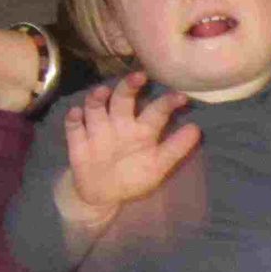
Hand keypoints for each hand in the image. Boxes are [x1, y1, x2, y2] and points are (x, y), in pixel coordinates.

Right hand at [63, 75, 199, 225]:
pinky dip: (74, 119)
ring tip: (102, 93)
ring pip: (96, 107)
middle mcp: (120, 123)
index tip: (181, 97)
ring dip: (97, 98)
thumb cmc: (134, 176)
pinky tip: (76, 114)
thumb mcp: (158, 166)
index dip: (167, 103)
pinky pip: (73, 126)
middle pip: (123, 99)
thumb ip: (175, 149)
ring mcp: (97, 130)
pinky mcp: (78, 140)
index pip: (156, 111)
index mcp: (142, 129)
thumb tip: (197, 130)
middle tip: (139, 76)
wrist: (103, 194)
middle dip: (129, 86)